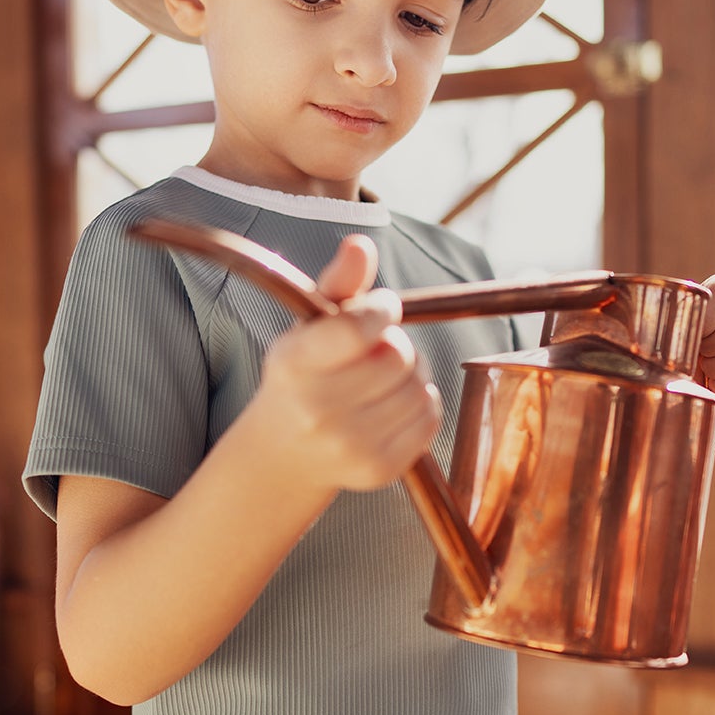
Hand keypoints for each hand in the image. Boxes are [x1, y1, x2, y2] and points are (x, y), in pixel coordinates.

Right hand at [255, 234, 441, 490]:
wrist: (285, 452)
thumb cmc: (303, 376)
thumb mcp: (308, 326)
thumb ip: (339, 282)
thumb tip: (361, 244)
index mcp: (292, 363)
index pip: (358, 327)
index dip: (382, 310)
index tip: (380, 310)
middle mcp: (316, 409)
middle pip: (398, 356)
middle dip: (395, 343)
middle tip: (377, 348)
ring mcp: (348, 446)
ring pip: (418, 387)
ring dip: (411, 374)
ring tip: (384, 377)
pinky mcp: (378, 470)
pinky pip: (430, 417)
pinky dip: (420, 403)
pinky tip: (391, 404)